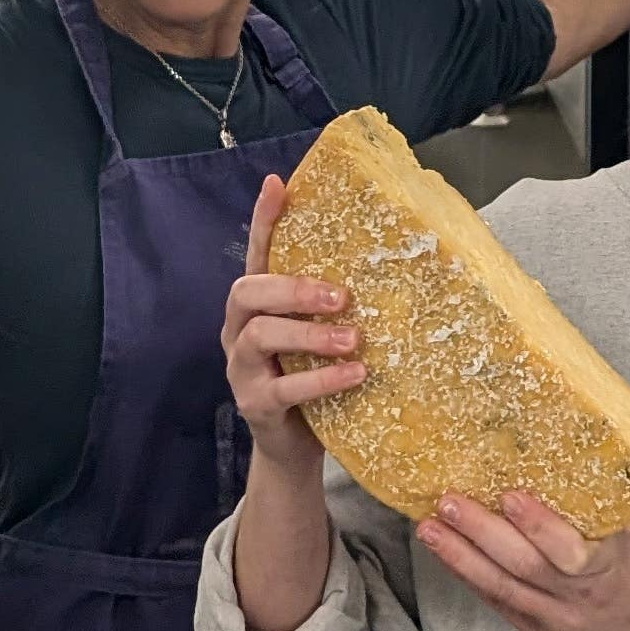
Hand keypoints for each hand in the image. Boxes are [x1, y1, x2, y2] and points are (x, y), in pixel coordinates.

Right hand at [223, 173, 362, 472]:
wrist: (296, 446)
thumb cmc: (313, 377)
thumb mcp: (320, 335)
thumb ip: (333, 304)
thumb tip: (390, 264)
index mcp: (256, 305)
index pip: (256, 254)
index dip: (264, 220)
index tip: (278, 184)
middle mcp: (239, 330)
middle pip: (248, 292)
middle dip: (294, 289)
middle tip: (341, 296)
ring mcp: (242, 368)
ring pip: (261, 336)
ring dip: (310, 334)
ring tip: (354, 339)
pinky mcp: (254, 404)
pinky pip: (283, 388)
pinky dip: (322, 380)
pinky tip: (354, 374)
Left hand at [418, 491, 629, 630]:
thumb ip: (595, 509)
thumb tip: (556, 453)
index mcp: (613, 568)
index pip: (575, 551)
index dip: (540, 526)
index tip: (511, 496)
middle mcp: (581, 597)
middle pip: (526, 567)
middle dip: (482, 533)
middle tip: (449, 501)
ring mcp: (557, 620)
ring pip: (503, 588)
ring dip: (460, 556)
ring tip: (429, 527)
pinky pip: (498, 603)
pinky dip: (468, 575)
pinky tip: (444, 552)